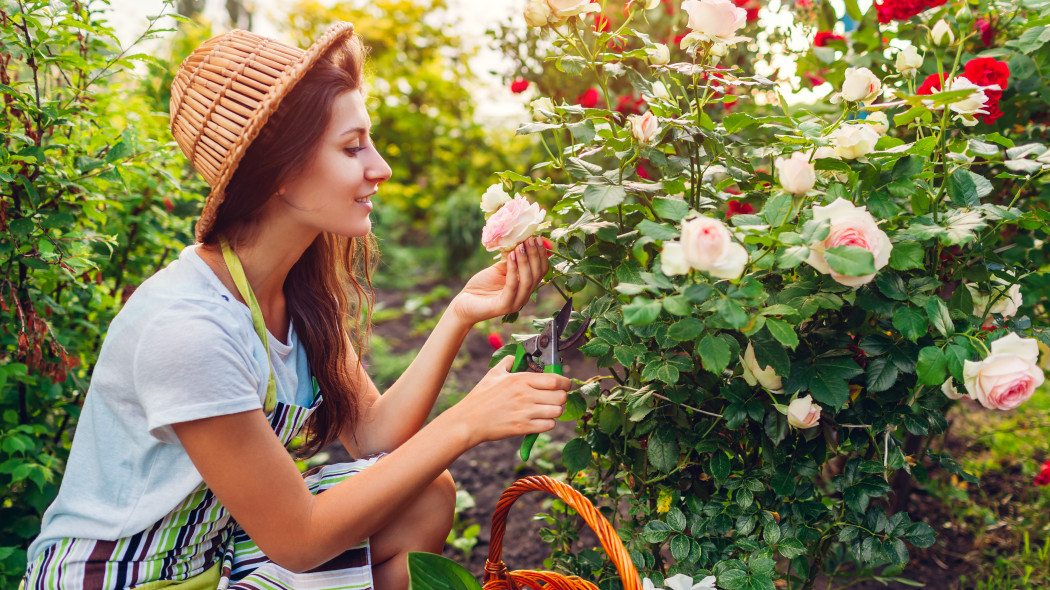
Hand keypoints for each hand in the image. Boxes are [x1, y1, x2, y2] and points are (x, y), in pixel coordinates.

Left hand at [450, 237, 549, 325]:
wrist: (464, 303)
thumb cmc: (481, 286)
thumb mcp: (499, 269)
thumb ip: (510, 259)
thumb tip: (520, 240)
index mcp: (525, 287)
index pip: (541, 271)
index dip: (541, 254)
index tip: (537, 237)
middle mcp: (524, 296)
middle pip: (537, 275)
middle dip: (535, 255)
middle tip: (530, 239)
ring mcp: (515, 303)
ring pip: (527, 281)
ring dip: (525, 261)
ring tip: (520, 246)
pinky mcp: (504, 306)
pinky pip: (512, 286)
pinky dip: (513, 270)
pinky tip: (510, 256)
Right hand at [452, 356, 570, 445]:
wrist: (468, 421)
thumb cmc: (480, 398)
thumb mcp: (493, 374)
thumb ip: (507, 363)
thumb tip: (514, 357)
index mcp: (520, 379)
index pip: (555, 379)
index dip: (565, 382)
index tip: (564, 384)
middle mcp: (525, 395)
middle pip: (560, 396)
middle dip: (561, 397)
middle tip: (556, 398)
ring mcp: (525, 412)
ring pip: (557, 411)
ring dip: (556, 411)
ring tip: (548, 410)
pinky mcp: (523, 428)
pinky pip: (549, 426)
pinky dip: (548, 424)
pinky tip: (541, 421)